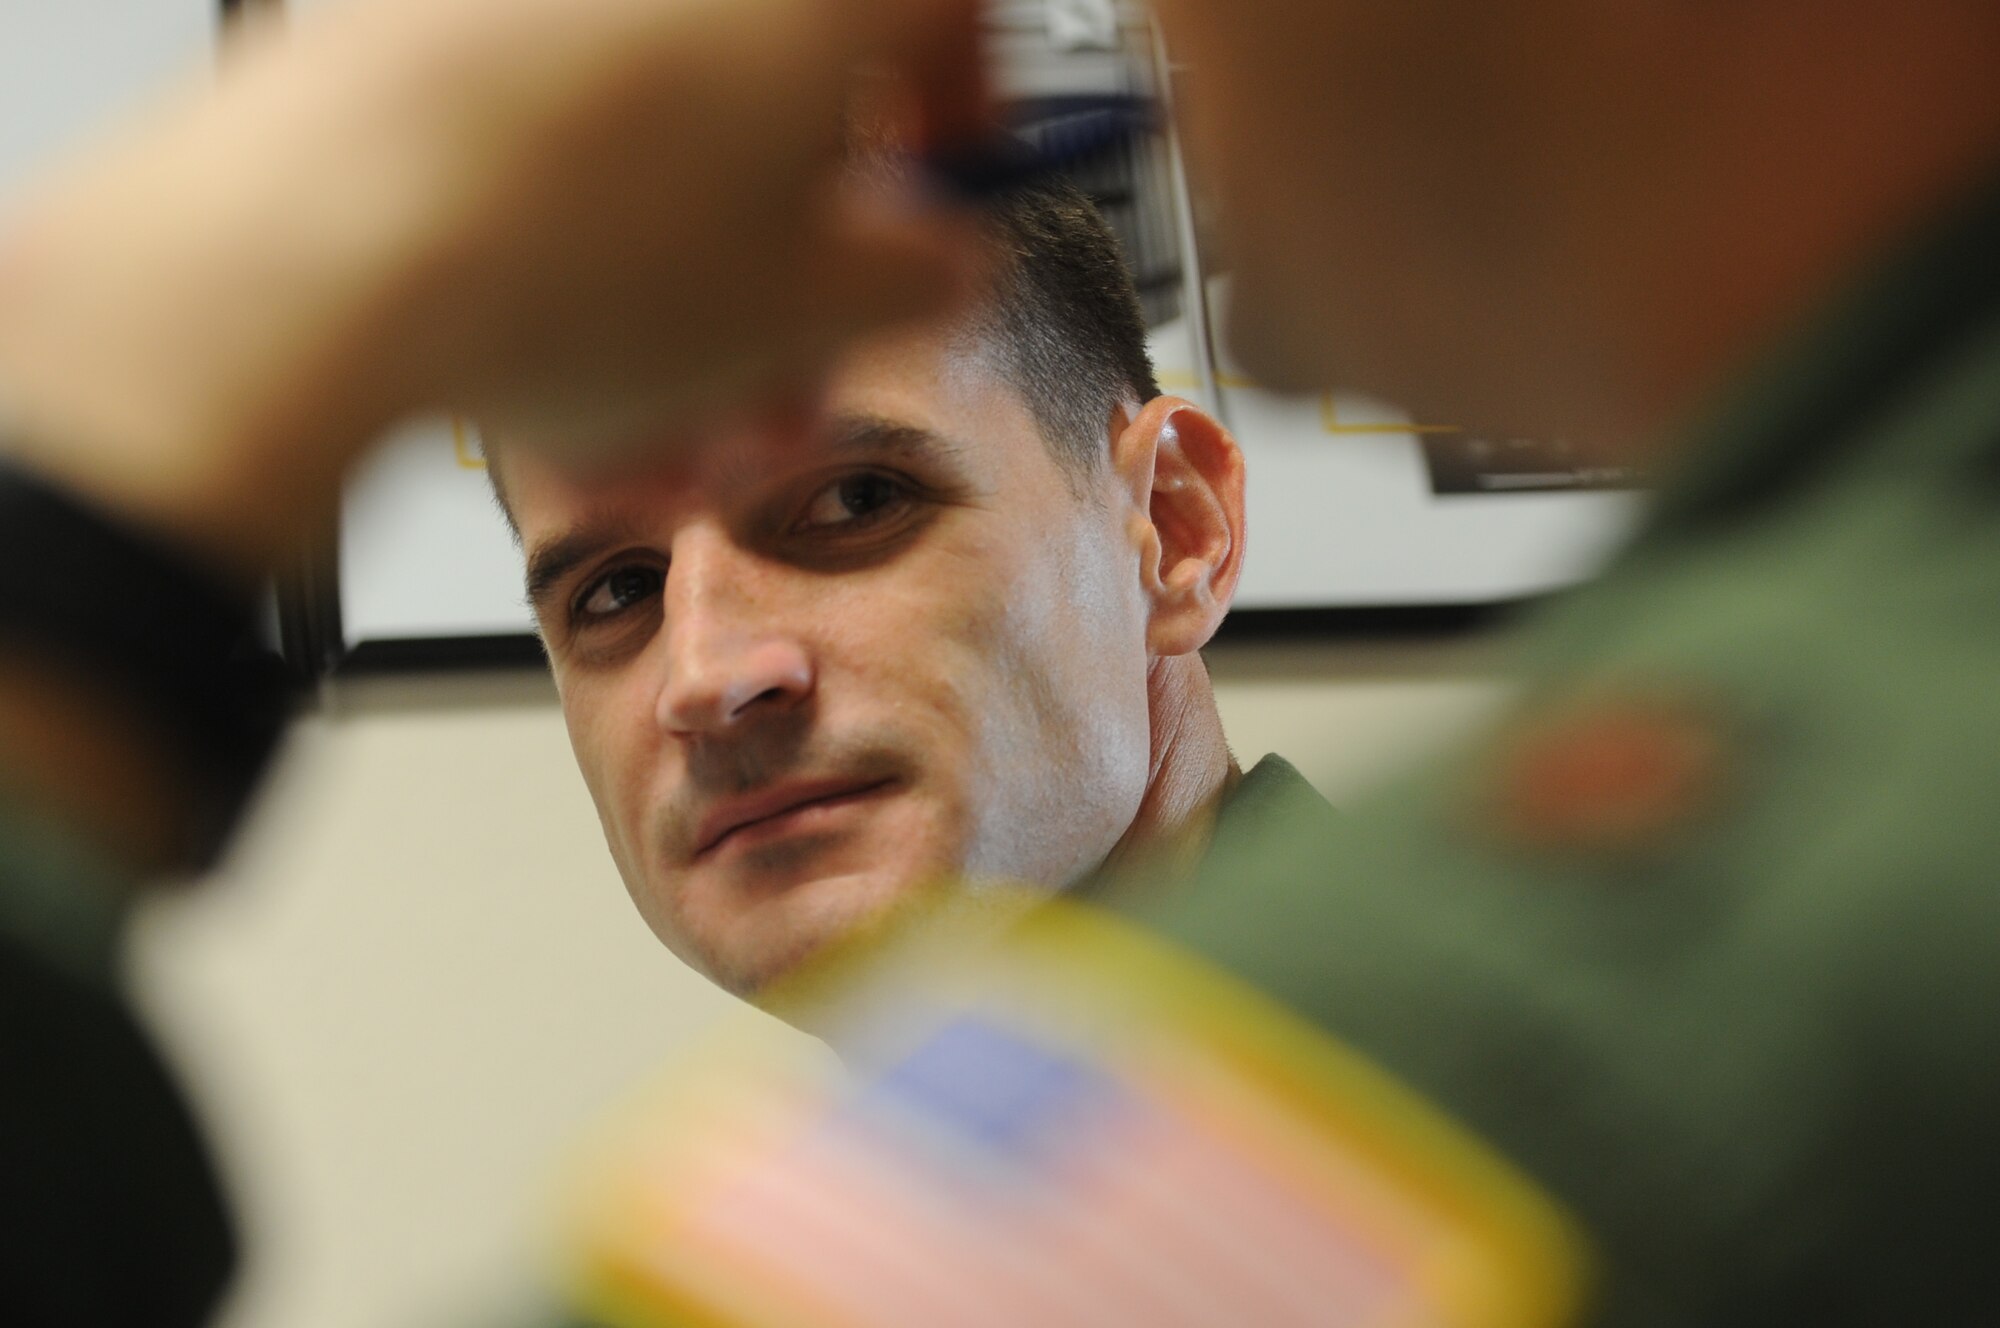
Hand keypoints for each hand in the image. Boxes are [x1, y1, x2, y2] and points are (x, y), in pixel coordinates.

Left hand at [0, 0, 987, 573]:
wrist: (320, 256)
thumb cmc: (561, 264)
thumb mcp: (810, 313)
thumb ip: (922, 278)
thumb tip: (938, 263)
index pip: (947, 13)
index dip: (966, 114)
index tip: (943, 188)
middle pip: (787, 94)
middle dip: (799, 258)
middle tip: (790, 357)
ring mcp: (552, 1)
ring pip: (664, 140)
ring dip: (683, 288)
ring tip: (664, 414)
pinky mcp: (434, 27)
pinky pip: (553, 146)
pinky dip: (574, 242)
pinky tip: (562, 357)